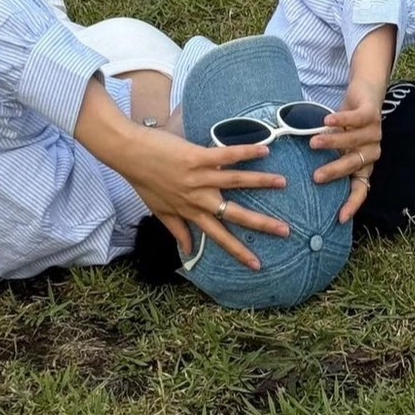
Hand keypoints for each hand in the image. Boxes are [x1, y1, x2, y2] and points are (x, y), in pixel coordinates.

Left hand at [117, 126, 290, 269]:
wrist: (128, 153)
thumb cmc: (143, 179)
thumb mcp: (159, 210)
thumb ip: (176, 229)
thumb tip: (187, 251)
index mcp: (191, 211)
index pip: (219, 236)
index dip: (238, 251)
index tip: (257, 264)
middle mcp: (198, 198)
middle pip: (235, 214)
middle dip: (261, 223)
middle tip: (286, 231)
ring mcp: (199, 177)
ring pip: (236, 182)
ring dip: (261, 182)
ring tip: (283, 183)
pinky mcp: (197, 157)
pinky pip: (226, 156)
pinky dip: (245, 152)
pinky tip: (264, 149)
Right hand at [311, 76, 382, 222]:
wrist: (365, 94)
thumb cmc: (347, 124)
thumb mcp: (339, 143)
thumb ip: (330, 156)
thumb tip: (303, 174)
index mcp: (365, 163)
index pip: (361, 188)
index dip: (352, 203)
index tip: (339, 217)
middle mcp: (372, 151)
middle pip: (353, 165)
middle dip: (334, 172)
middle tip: (316, 177)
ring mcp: (374, 133)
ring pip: (352, 141)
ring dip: (332, 142)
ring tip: (313, 142)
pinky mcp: (371, 114)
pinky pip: (356, 119)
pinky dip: (341, 120)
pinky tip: (327, 120)